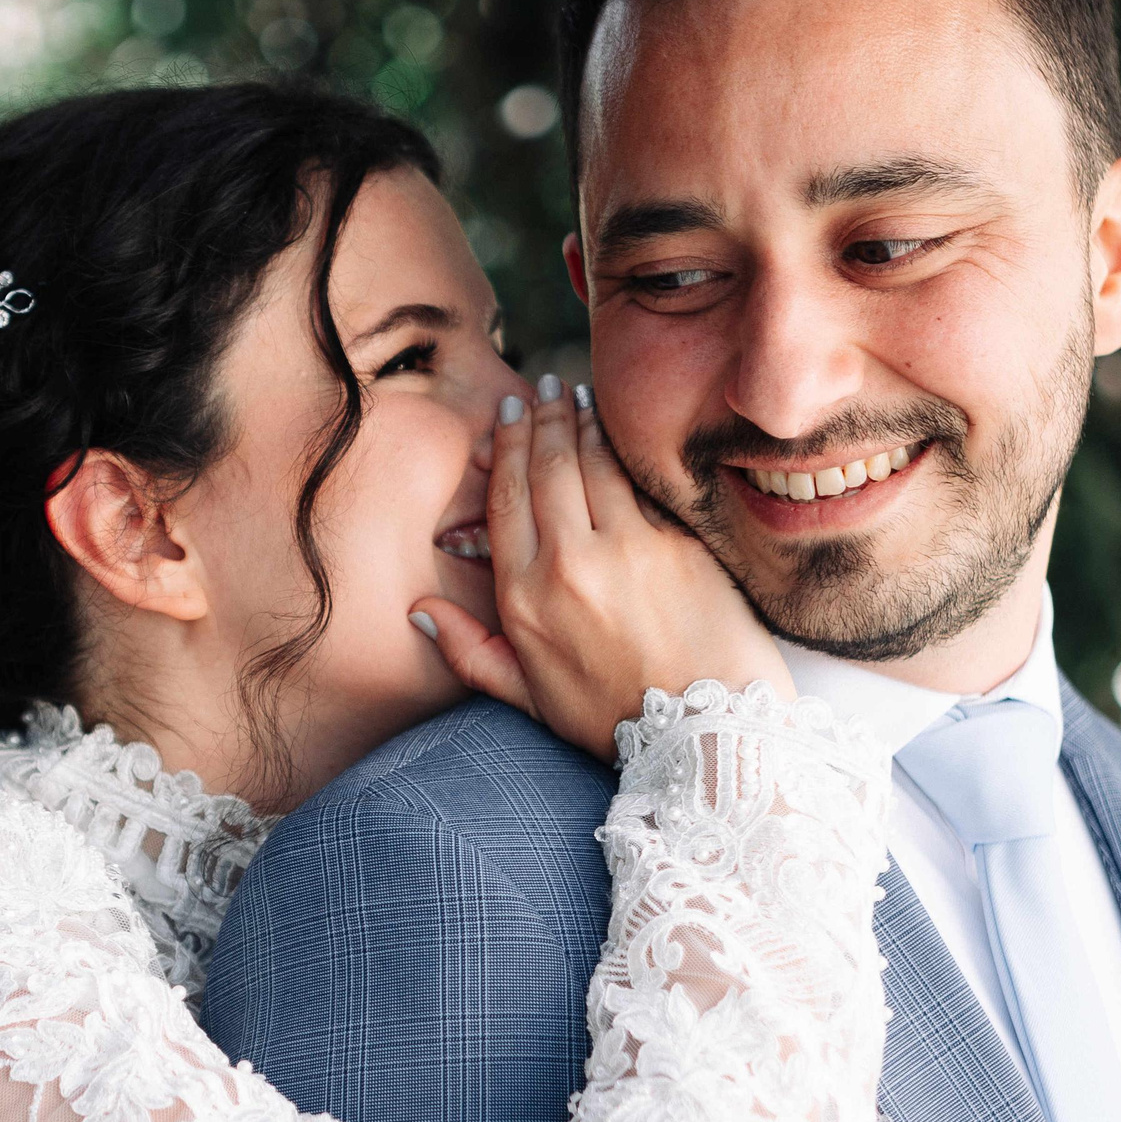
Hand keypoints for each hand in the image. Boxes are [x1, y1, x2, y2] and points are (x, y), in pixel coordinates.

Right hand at [412, 376, 790, 761]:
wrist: (701, 733)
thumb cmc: (614, 720)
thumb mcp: (528, 699)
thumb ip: (470, 652)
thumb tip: (419, 611)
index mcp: (524, 598)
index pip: (507, 499)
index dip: (507, 448)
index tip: (511, 414)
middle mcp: (568, 564)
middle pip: (548, 468)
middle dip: (544, 418)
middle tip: (546, 388)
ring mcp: (625, 548)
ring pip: (594, 464)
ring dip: (584, 422)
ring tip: (579, 395)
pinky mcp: (675, 544)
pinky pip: (641, 484)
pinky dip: (625, 450)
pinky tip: (620, 432)